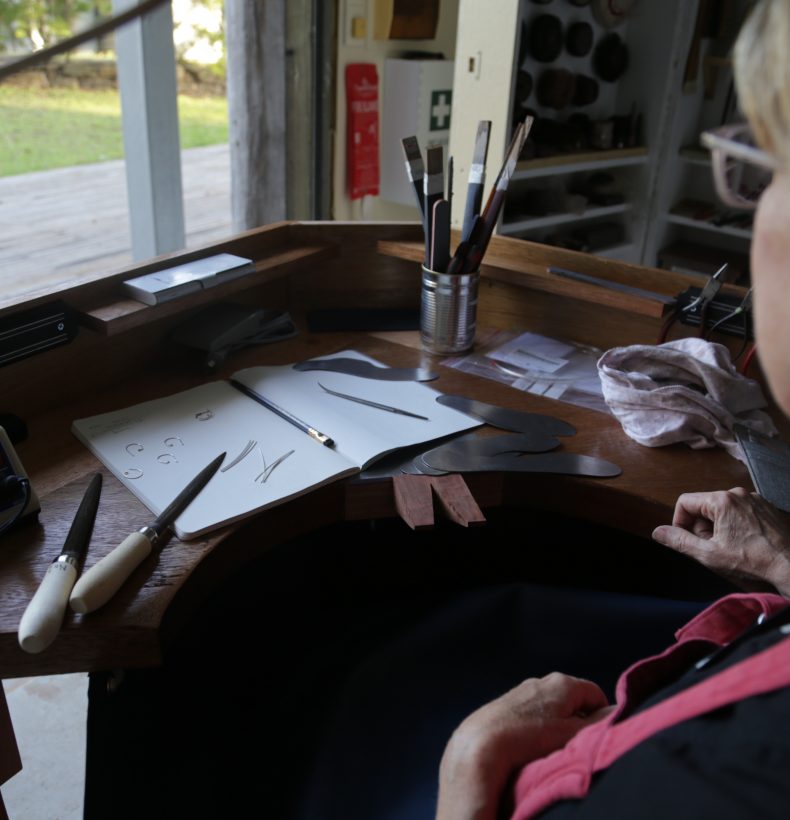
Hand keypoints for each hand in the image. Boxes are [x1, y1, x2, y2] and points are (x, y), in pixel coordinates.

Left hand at [435, 672, 610, 819]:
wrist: (482, 743)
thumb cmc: (530, 738)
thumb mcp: (573, 734)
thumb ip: (600, 722)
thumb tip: (618, 712)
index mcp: (562, 682)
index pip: (595, 694)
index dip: (601, 715)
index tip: (597, 736)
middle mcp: (542, 681)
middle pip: (572, 701)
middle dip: (578, 721)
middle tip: (575, 745)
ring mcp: (522, 691)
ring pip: (551, 708)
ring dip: (556, 726)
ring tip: (550, 749)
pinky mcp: (505, 705)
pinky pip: (532, 714)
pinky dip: (536, 728)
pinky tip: (530, 746)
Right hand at [652, 487, 789, 595]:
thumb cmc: (752, 561)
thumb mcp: (708, 555)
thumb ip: (679, 541)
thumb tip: (658, 532)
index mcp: (721, 501)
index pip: (685, 502)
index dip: (679, 522)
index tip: (686, 540)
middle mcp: (737, 494)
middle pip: (703, 506)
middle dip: (701, 527)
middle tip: (710, 548)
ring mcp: (754, 499)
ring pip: (722, 509)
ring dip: (718, 527)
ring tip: (729, 548)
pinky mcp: (766, 507)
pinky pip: (740, 511)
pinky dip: (735, 525)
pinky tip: (744, 543)